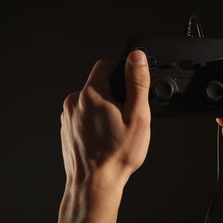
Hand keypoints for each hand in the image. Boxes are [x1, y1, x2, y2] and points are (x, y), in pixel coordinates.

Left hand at [58, 50, 149, 222]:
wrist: (95, 183)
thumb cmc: (116, 154)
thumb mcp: (137, 115)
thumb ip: (137, 82)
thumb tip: (138, 58)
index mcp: (91, 95)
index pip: (105, 65)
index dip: (121, 73)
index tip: (128, 89)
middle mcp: (75, 102)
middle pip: (98, 84)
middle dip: (114, 94)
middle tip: (125, 116)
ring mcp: (68, 116)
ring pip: (91, 100)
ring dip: (104, 108)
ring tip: (114, 130)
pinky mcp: (67, 128)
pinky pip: (83, 114)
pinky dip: (94, 120)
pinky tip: (104, 137)